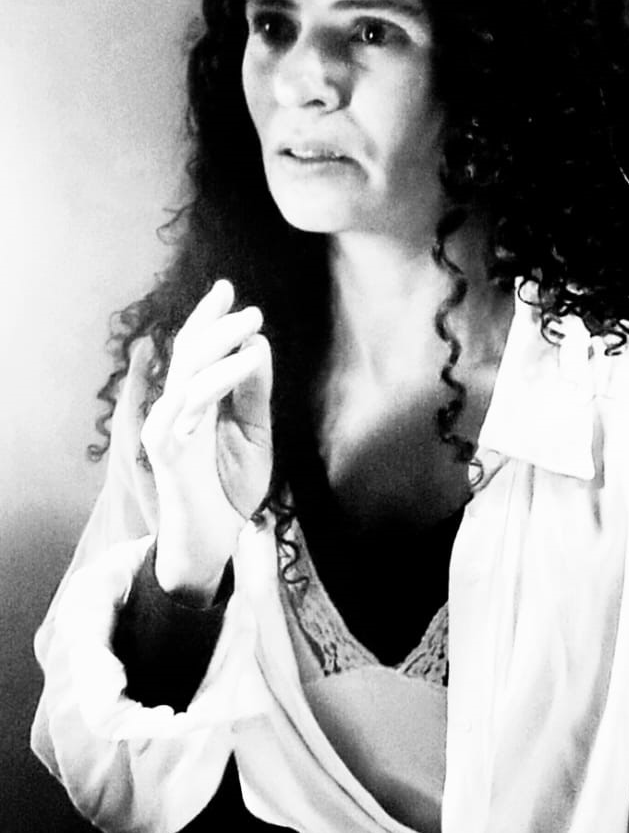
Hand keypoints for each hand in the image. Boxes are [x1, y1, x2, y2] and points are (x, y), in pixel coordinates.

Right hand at [141, 279, 272, 602]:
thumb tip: (256, 346)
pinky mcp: (168, 450)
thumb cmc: (231, 490)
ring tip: (253, 328)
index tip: (225, 288)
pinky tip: (243, 362)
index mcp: (194, 403)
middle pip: (188, 353)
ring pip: (189, 372)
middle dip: (217, 324)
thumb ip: (253, 394)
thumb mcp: (254, 434)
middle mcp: (175, 410)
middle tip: (251, 309)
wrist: (217, 543)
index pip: (194, 350)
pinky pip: (191, 406)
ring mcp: (168, 428)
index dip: (207, 318)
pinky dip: (218, 380)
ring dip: (222, 345)